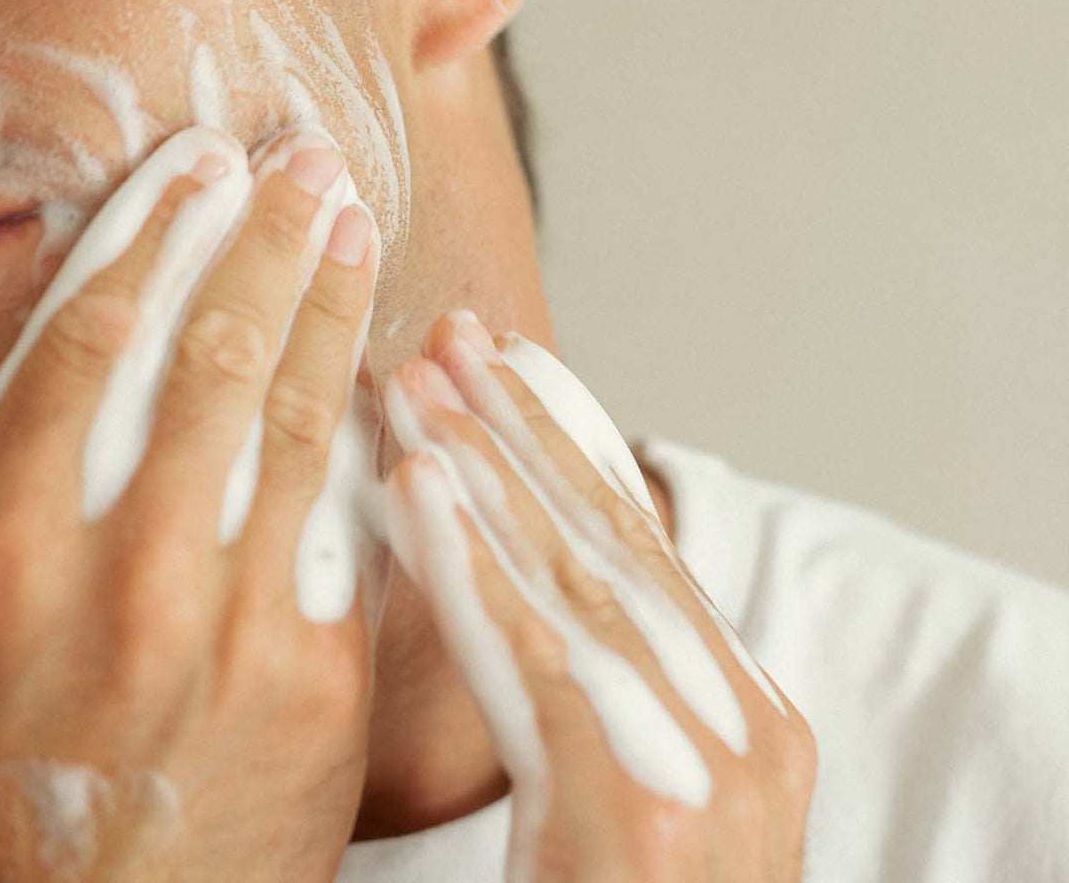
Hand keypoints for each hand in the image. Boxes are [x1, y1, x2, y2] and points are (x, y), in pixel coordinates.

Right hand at [0, 125, 383, 882]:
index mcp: (1, 550)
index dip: (149, 228)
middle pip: (208, 350)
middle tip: (297, 153)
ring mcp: (235, 623)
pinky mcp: (320, 679)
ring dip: (328, 301)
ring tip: (349, 216)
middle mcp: (127, 571)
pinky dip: (373, 425)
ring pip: (294, 414)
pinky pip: (355, 517)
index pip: (90, 335)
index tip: (192, 160)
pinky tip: (394, 358)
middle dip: (259, 234)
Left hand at [383, 313, 815, 882]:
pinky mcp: (642, 823)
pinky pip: (540, 662)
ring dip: (484, 465)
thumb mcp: (618, 784)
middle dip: (521, 426)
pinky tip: (410, 486)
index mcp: (746, 718)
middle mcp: (747, 733)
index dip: (564, 435)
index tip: (497, 358)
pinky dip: (470, 563)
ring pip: (574, 576)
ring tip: (411, 381)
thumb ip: (586, 678)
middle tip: (444, 333)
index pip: (641, 541)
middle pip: (611, 538)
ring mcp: (712, 779)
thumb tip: (508, 558)